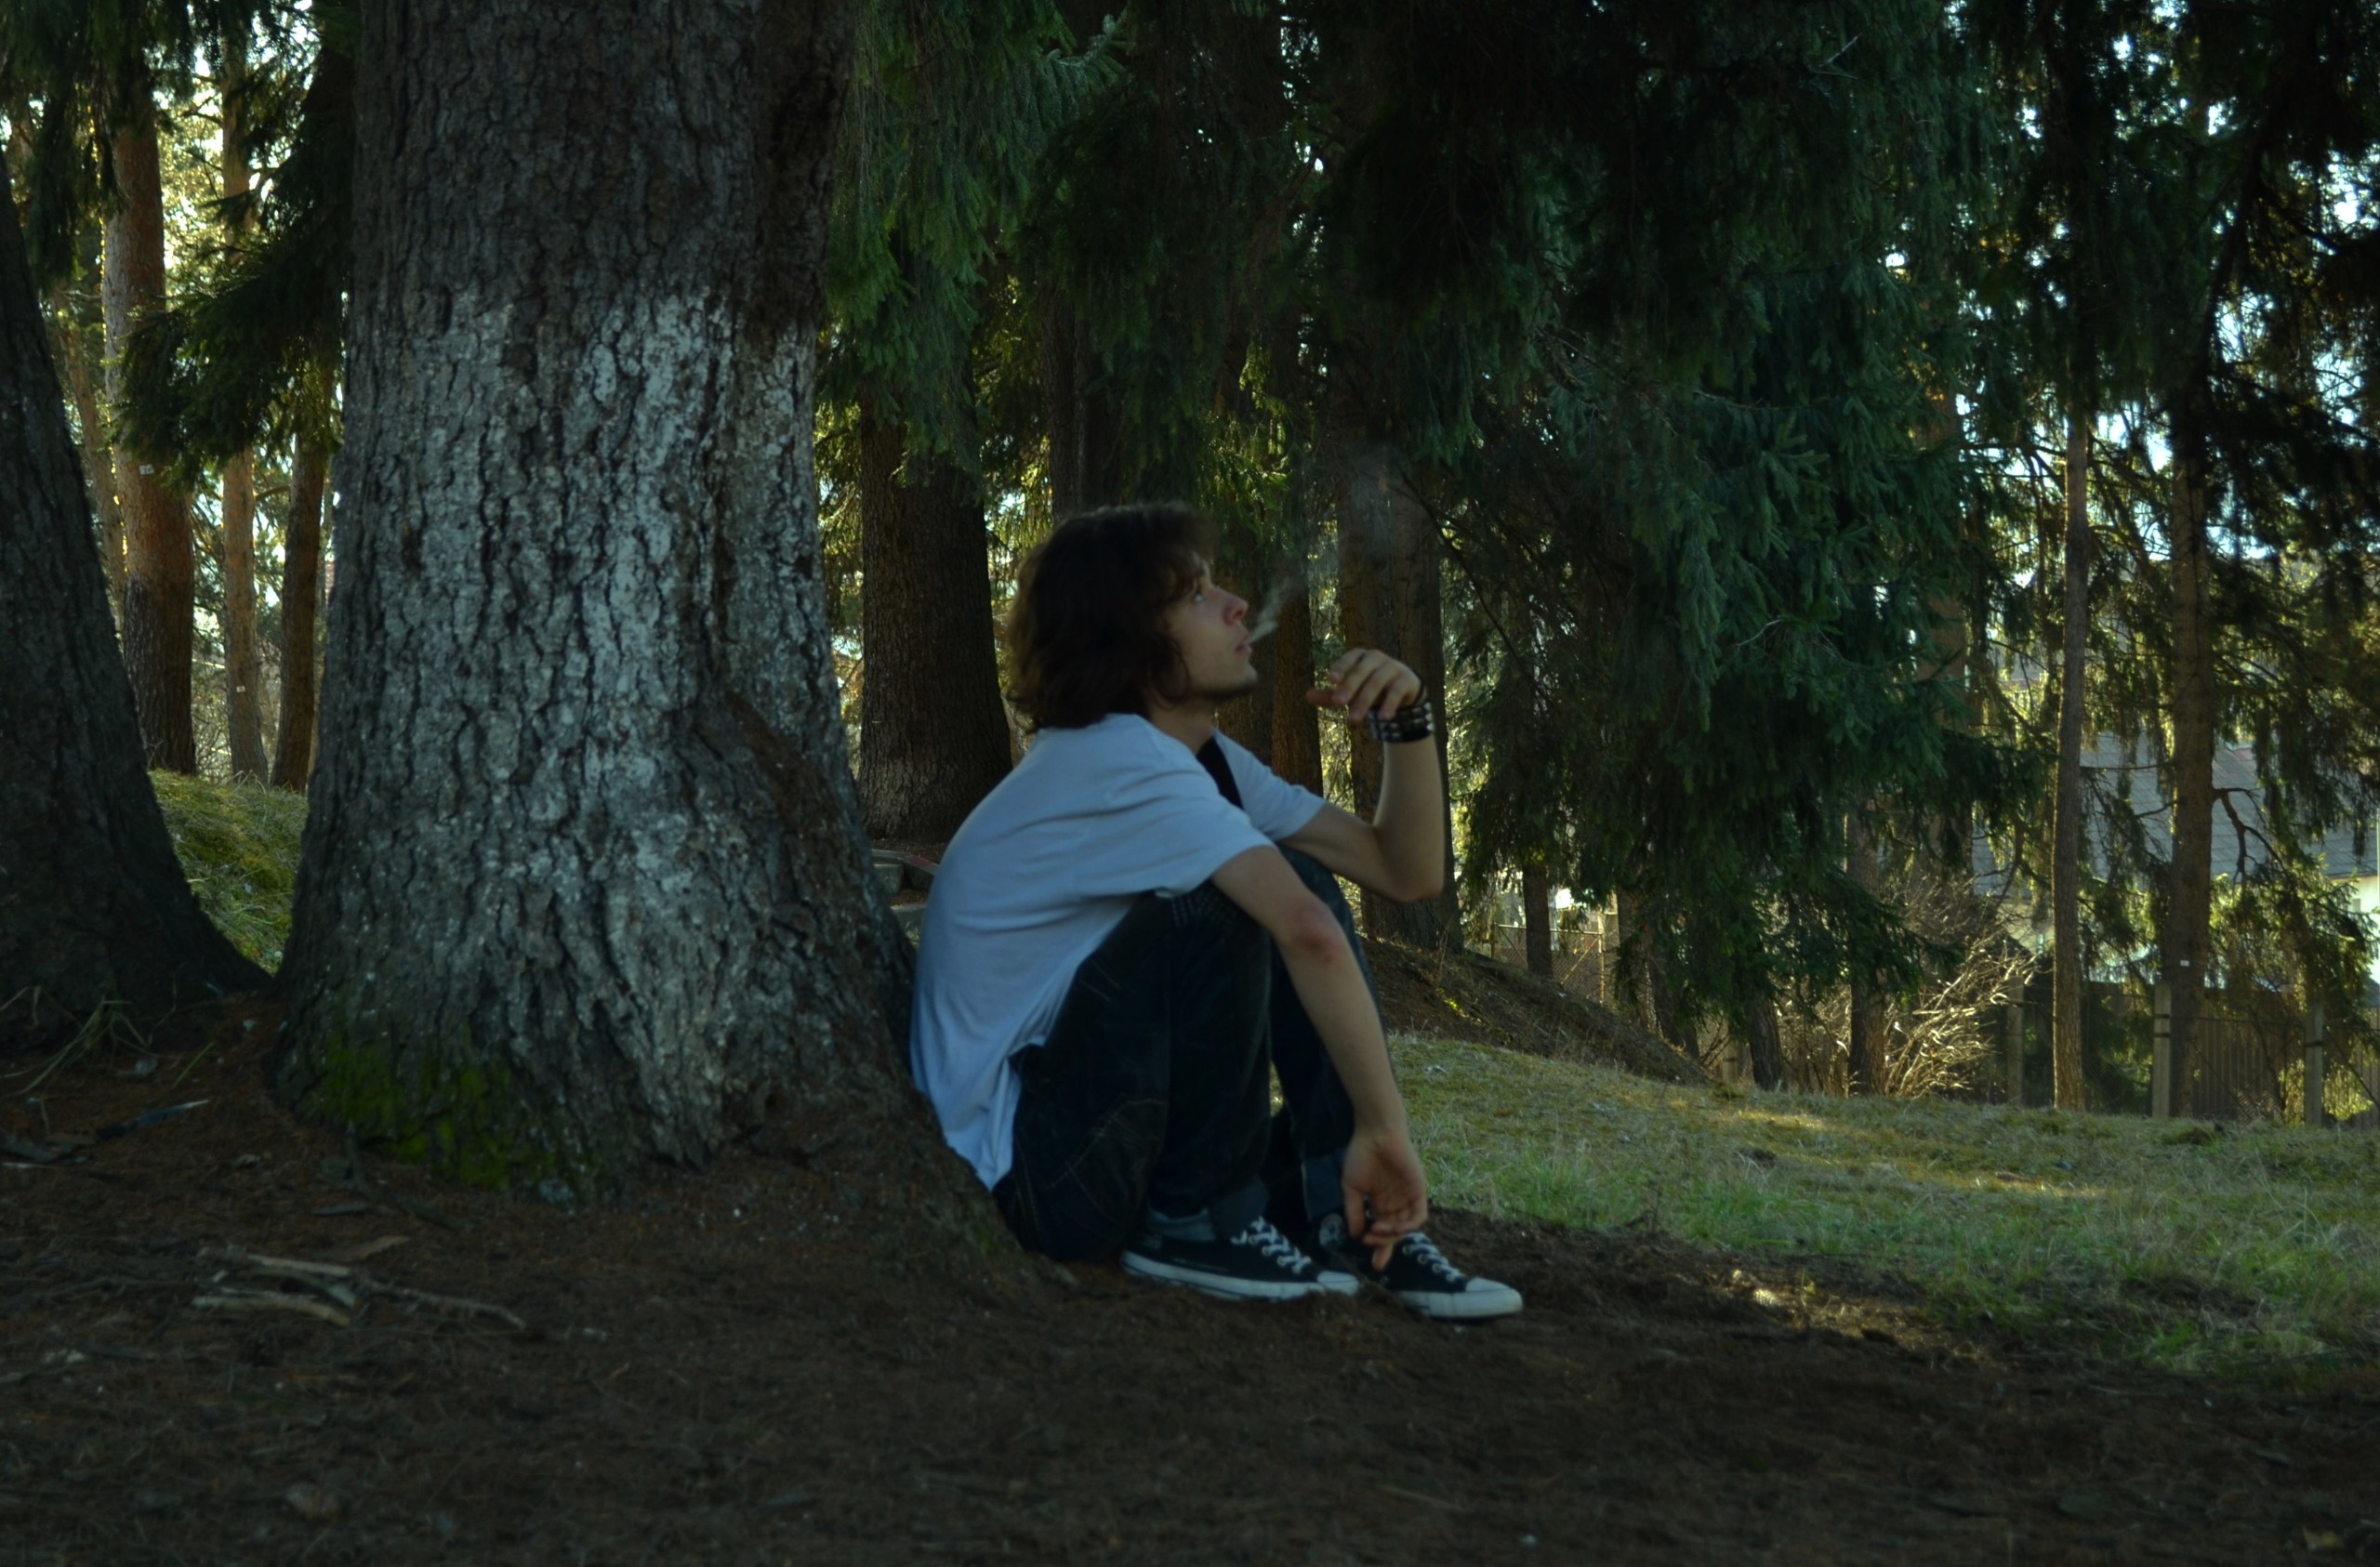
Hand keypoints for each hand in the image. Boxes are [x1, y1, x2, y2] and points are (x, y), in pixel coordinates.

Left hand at [1305, 649, 1422, 725]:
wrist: (1403, 689)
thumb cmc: (1369, 687)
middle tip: (1338, 703)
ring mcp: (1393, 667)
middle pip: (1362, 670)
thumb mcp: (1350, 691)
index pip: (1348, 659)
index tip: (1331, 680)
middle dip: (1350, 686)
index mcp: (1360, 657)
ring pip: (1377, 682)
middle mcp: (1376, 658)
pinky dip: (1389, 704)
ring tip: (1353, 720)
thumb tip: (1307, 696)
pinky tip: (1382, 719)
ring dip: (1365, 700)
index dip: (1341, 667)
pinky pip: (1396, 691)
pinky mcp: (1406, 680)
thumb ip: (1330, 695)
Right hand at [1341, 1124, 1428, 1270]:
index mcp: (1380, 1204)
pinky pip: (1418, 1216)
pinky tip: (1391, 1226)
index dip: (1379, 1249)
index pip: (1382, 1233)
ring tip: (1377, 1230)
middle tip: (1370, 1244)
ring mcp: (1408, 1198)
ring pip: (1406, 1228)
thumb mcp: (1351, 1188)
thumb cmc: (1361, 1156)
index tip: (1374, 1266)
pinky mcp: (1419, 1191)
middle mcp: (1395, 1205)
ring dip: (1392, 1235)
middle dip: (1384, 1245)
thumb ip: (1354, 1211)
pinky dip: (1407, 1226)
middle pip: (1395, 1234)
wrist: (1376, 1133)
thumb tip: (1353, 1235)